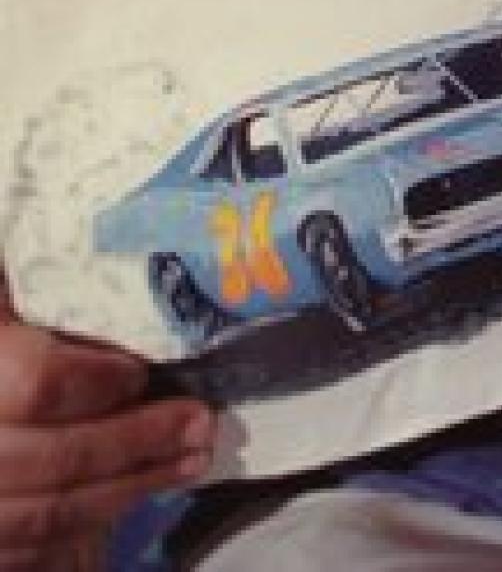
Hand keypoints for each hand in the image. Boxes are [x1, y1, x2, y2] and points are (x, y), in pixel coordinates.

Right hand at [0, 285, 213, 570]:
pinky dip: (82, 529)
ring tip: (187, 461)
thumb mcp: (6, 281)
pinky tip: (130, 497)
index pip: (35, 383)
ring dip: (126, 490)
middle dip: (134, 444)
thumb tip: (104, 243)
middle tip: (199, 423)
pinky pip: (23, 551)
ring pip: (43, 515)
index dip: (93, 382)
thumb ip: (45, 283)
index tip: (138, 373)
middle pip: (50, 460)